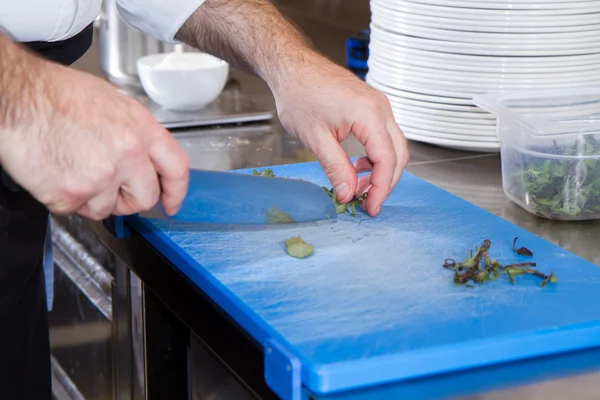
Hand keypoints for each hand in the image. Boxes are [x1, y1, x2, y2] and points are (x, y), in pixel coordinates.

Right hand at [0, 56, 188, 219]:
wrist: (15, 96)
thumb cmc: (54, 95)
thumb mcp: (111, 102)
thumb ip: (133, 133)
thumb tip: (143, 157)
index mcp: (140, 128)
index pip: (176, 167)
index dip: (176, 191)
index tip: (171, 204)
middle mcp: (128, 153)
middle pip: (145, 198)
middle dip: (129, 200)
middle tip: (110, 190)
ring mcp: (101, 176)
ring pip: (107, 209)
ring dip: (91, 198)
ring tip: (72, 168)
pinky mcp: (72, 194)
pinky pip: (75, 210)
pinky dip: (64, 198)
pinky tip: (55, 173)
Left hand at [273, 54, 408, 215]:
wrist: (292, 67)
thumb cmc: (299, 94)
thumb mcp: (315, 138)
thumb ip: (336, 168)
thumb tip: (348, 194)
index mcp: (369, 114)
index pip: (387, 160)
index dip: (381, 189)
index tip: (371, 208)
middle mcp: (380, 107)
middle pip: (398, 154)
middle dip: (385, 183)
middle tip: (367, 203)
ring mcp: (378, 105)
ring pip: (393, 146)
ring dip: (381, 170)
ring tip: (359, 187)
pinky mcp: (371, 106)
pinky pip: (383, 136)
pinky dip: (376, 155)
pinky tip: (358, 166)